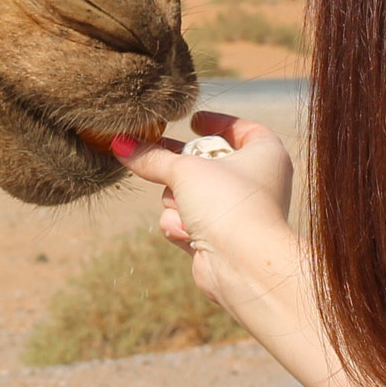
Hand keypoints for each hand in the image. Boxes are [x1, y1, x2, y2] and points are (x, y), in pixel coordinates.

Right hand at [114, 111, 297, 322]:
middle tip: (157, 157)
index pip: (241, 129)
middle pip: (207, 163)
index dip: (216, 123)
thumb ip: (152, 157)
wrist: (242, 264)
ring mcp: (239, 212)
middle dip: (182, 168)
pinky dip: (182, 226)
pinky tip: (188, 234)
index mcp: (265, 153)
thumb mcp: (184, 170)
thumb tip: (120, 145)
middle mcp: (257, 182)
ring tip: (185, 210)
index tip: (192, 121)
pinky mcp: (221, 238)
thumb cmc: (227, 203)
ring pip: (191, 194)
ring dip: (177, 202)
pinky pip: (188, 221)